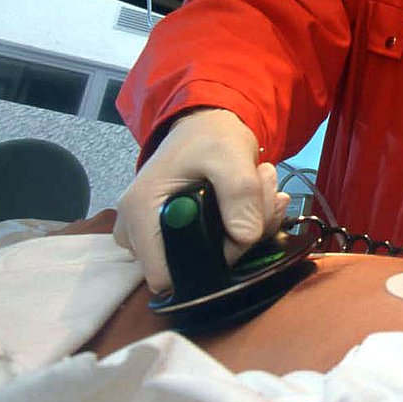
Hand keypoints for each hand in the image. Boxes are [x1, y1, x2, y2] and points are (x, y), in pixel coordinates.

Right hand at [113, 108, 287, 291]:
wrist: (207, 127)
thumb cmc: (210, 137)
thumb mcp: (230, 154)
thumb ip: (240, 193)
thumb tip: (245, 238)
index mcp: (140, 212)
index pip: (165, 274)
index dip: (208, 263)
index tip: (243, 231)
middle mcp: (138, 231)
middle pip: (192, 266)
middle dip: (240, 237)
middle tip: (264, 196)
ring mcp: (155, 236)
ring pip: (209, 257)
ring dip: (249, 227)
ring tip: (259, 185)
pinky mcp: (177, 235)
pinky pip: (215, 247)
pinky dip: (244, 227)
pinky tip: (256, 198)